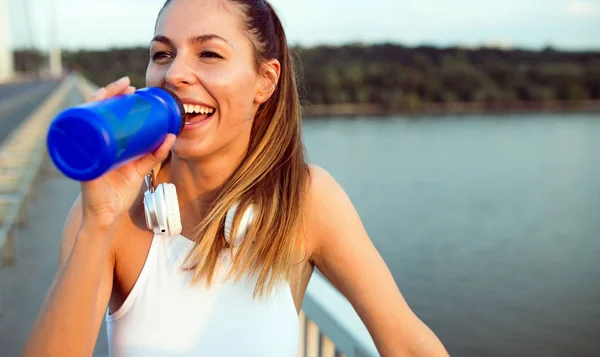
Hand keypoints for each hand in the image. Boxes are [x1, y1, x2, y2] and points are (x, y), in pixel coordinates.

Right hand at [80, 76, 175, 230]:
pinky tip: (82, 113)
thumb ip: (154, 154)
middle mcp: (91, 143)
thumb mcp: (140, 168)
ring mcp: (85, 152)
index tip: (131, 86)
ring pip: (84, 120)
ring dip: (95, 102)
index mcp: (103, 142)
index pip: (105, 113)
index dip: (114, 96)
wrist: (109, 216)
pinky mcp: (83, 165)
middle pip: (93, 110)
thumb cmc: (119, 191)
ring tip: (112, 91)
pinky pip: (77, 145)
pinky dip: (78, 129)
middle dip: (107, 93)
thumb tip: (171, 135)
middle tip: (126, 85)